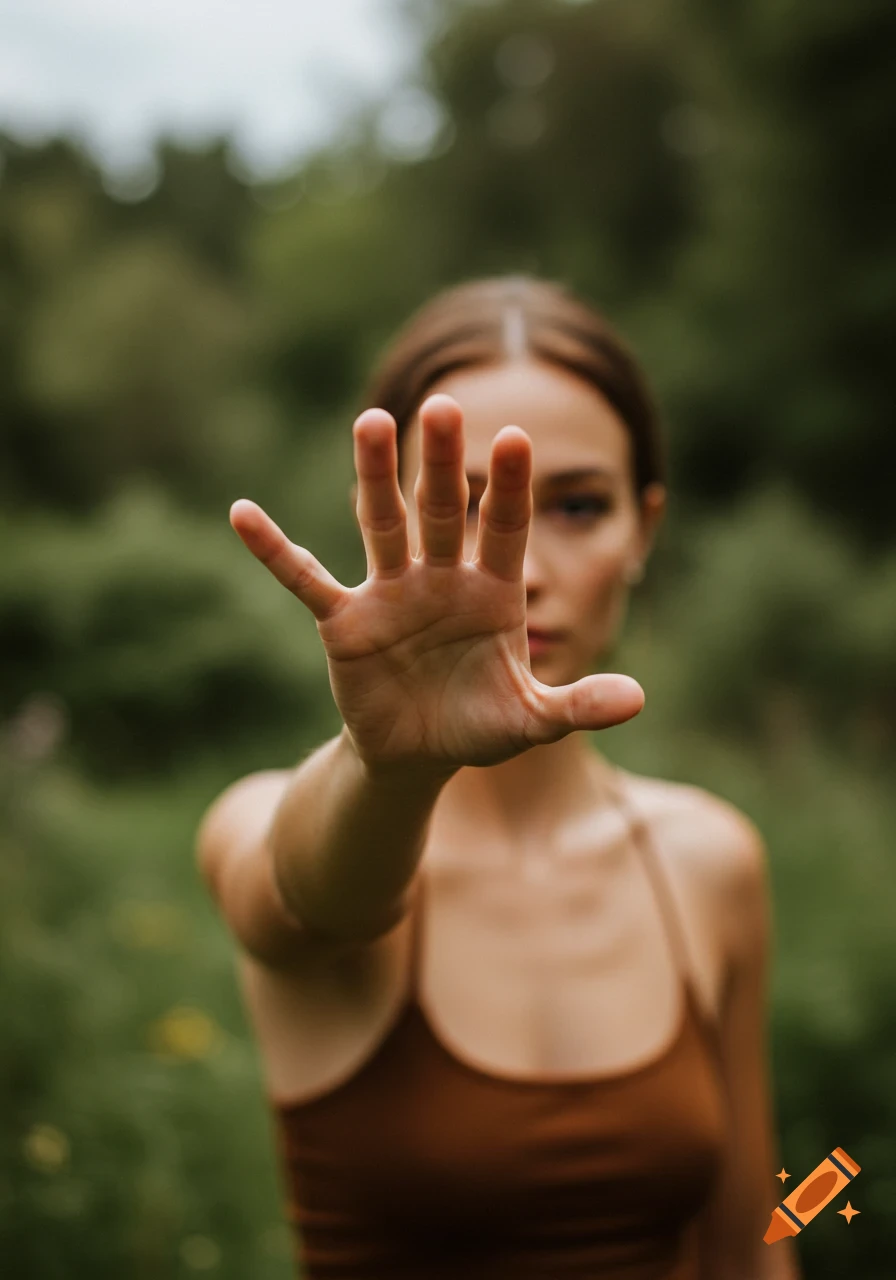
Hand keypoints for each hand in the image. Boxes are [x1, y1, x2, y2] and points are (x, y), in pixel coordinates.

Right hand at [229, 393, 642, 775]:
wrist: (420, 754)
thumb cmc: (479, 727)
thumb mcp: (531, 720)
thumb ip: (579, 705)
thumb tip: (639, 700)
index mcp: (493, 591)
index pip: (504, 528)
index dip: (508, 487)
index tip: (518, 439)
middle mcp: (441, 578)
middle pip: (442, 510)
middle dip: (443, 463)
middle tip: (444, 406)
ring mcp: (390, 593)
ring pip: (382, 524)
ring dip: (375, 477)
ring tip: (371, 422)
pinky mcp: (344, 621)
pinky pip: (305, 579)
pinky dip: (275, 550)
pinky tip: (242, 513)